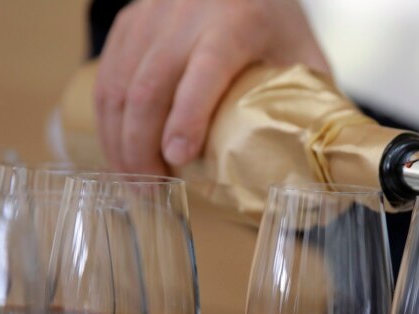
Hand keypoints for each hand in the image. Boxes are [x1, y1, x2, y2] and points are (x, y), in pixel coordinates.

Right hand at [94, 0, 329, 173]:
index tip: (179, 160)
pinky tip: (118, 150)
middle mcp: (185, 16)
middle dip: (142, 148)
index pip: (203, 73)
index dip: (186, 119)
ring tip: (134, 180)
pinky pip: (106, 75)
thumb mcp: (303, 54)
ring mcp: (151, 16)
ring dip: (118, 141)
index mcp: (236, 24)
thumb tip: (313, 163)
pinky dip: (107, 120)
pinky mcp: (129, 22)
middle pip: (148, 88)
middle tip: (153, 191)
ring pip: (117, 86)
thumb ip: (308, 102)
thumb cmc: (275, 19)